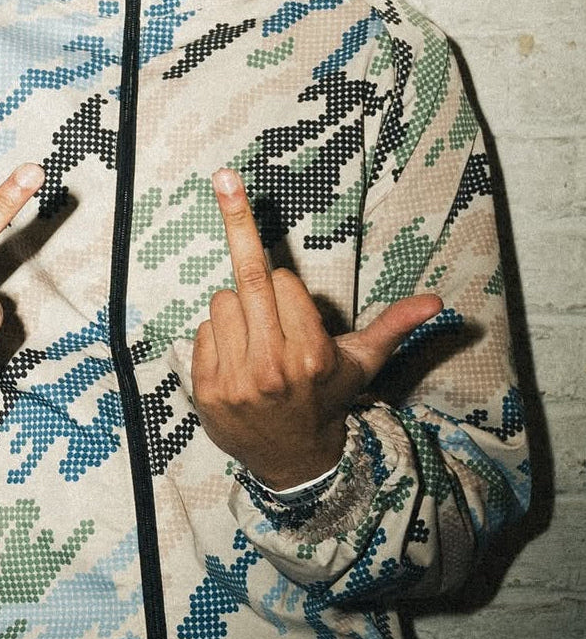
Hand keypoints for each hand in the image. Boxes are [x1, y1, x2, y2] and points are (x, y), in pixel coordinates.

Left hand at [191, 168, 441, 489]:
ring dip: (235, 311)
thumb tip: (436, 301)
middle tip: (225, 178)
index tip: (291, 304)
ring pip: (221, 302)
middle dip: (242, 239)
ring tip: (254, 342)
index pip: (282, 281)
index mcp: (312, 355)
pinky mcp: (208, 391)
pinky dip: (216, 337)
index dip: (286, 288)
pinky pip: (202, 331)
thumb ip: (394, 325)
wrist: (293, 459)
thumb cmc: (326, 398)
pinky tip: (235, 361)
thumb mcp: (363, 363)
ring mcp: (237, 382)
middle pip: (247, 281)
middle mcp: (273, 369)